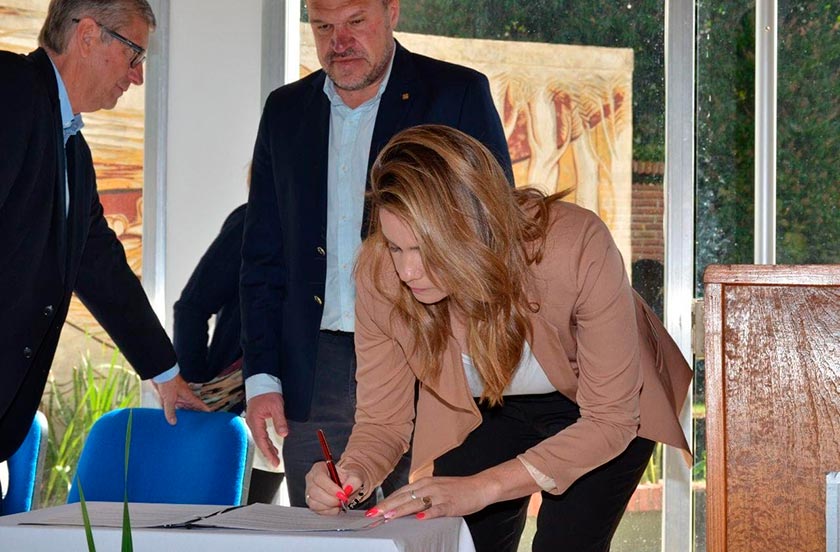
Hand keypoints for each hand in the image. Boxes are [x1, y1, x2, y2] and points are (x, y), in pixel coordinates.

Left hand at [153, 374, 209, 424]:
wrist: (161, 373)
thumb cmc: (169, 382)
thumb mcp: (169, 399)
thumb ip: (170, 411)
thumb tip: (173, 422)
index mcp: (189, 397)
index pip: (200, 404)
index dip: (205, 409)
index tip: (209, 414)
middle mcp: (185, 397)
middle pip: (192, 407)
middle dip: (195, 414)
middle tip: (197, 422)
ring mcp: (178, 396)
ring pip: (183, 407)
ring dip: (184, 413)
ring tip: (184, 421)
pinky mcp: (171, 396)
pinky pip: (174, 405)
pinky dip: (174, 410)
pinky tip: (171, 415)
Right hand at [245, 392, 288, 466]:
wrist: (261, 382)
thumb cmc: (268, 392)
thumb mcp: (276, 406)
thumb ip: (280, 421)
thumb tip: (283, 434)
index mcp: (255, 421)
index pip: (262, 441)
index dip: (268, 453)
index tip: (274, 461)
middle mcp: (252, 423)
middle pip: (259, 442)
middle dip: (268, 453)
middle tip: (276, 463)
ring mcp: (253, 422)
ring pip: (260, 439)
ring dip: (267, 448)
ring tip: (275, 457)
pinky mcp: (256, 420)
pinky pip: (261, 434)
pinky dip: (266, 441)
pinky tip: (272, 445)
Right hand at [305, 462, 363, 515]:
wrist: (346, 484)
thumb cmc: (347, 477)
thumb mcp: (354, 475)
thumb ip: (354, 480)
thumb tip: (349, 488)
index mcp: (319, 468)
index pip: (319, 477)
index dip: (330, 488)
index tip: (342, 494)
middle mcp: (311, 479)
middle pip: (314, 492)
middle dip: (331, 499)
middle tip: (342, 501)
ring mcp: (309, 491)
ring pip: (314, 503)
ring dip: (329, 506)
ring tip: (340, 503)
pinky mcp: (311, 503)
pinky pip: (317, 510)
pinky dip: (328, 511)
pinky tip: (336, 507)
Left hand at [367, 476, 490, 520]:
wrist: (479, 486)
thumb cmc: (457, 489)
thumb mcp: (435, 488)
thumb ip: (420, 494)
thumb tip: (403, 504)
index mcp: (424, 482)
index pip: (400, 492)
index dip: (386, 501)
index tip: (373, 510)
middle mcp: (429, 487)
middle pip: (404, 497)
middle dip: (387, 506)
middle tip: (373, 515)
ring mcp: (440, 495)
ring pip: (416, 503)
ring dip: (401, 510)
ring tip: (388, 517)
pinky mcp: (450, 504)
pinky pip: (437, 509)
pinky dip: (427, 514)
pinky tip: (419, 518)